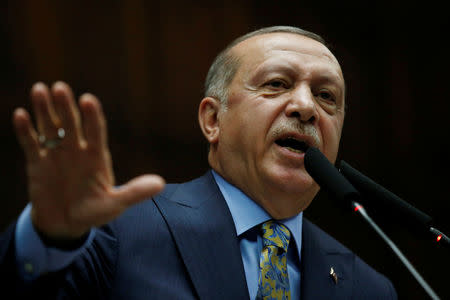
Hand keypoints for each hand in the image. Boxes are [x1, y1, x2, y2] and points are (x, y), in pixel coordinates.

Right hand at [12, 81, 164, 239]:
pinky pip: (31, 145)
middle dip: (66, 106)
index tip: (88, 100)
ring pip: (50, 128)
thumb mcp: (115, 204)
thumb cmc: (94, 212)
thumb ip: (134, 193)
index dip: (92, 117)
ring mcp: (57, 155)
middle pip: (71, 124)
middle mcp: (77, 150)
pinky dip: (25, 131)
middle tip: (60, 88)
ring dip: (45, 111)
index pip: (96, 131)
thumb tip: (160, 184)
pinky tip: (20, 114)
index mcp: (97, 156)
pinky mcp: (38, 164)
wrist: (66, 224)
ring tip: (39, 89)